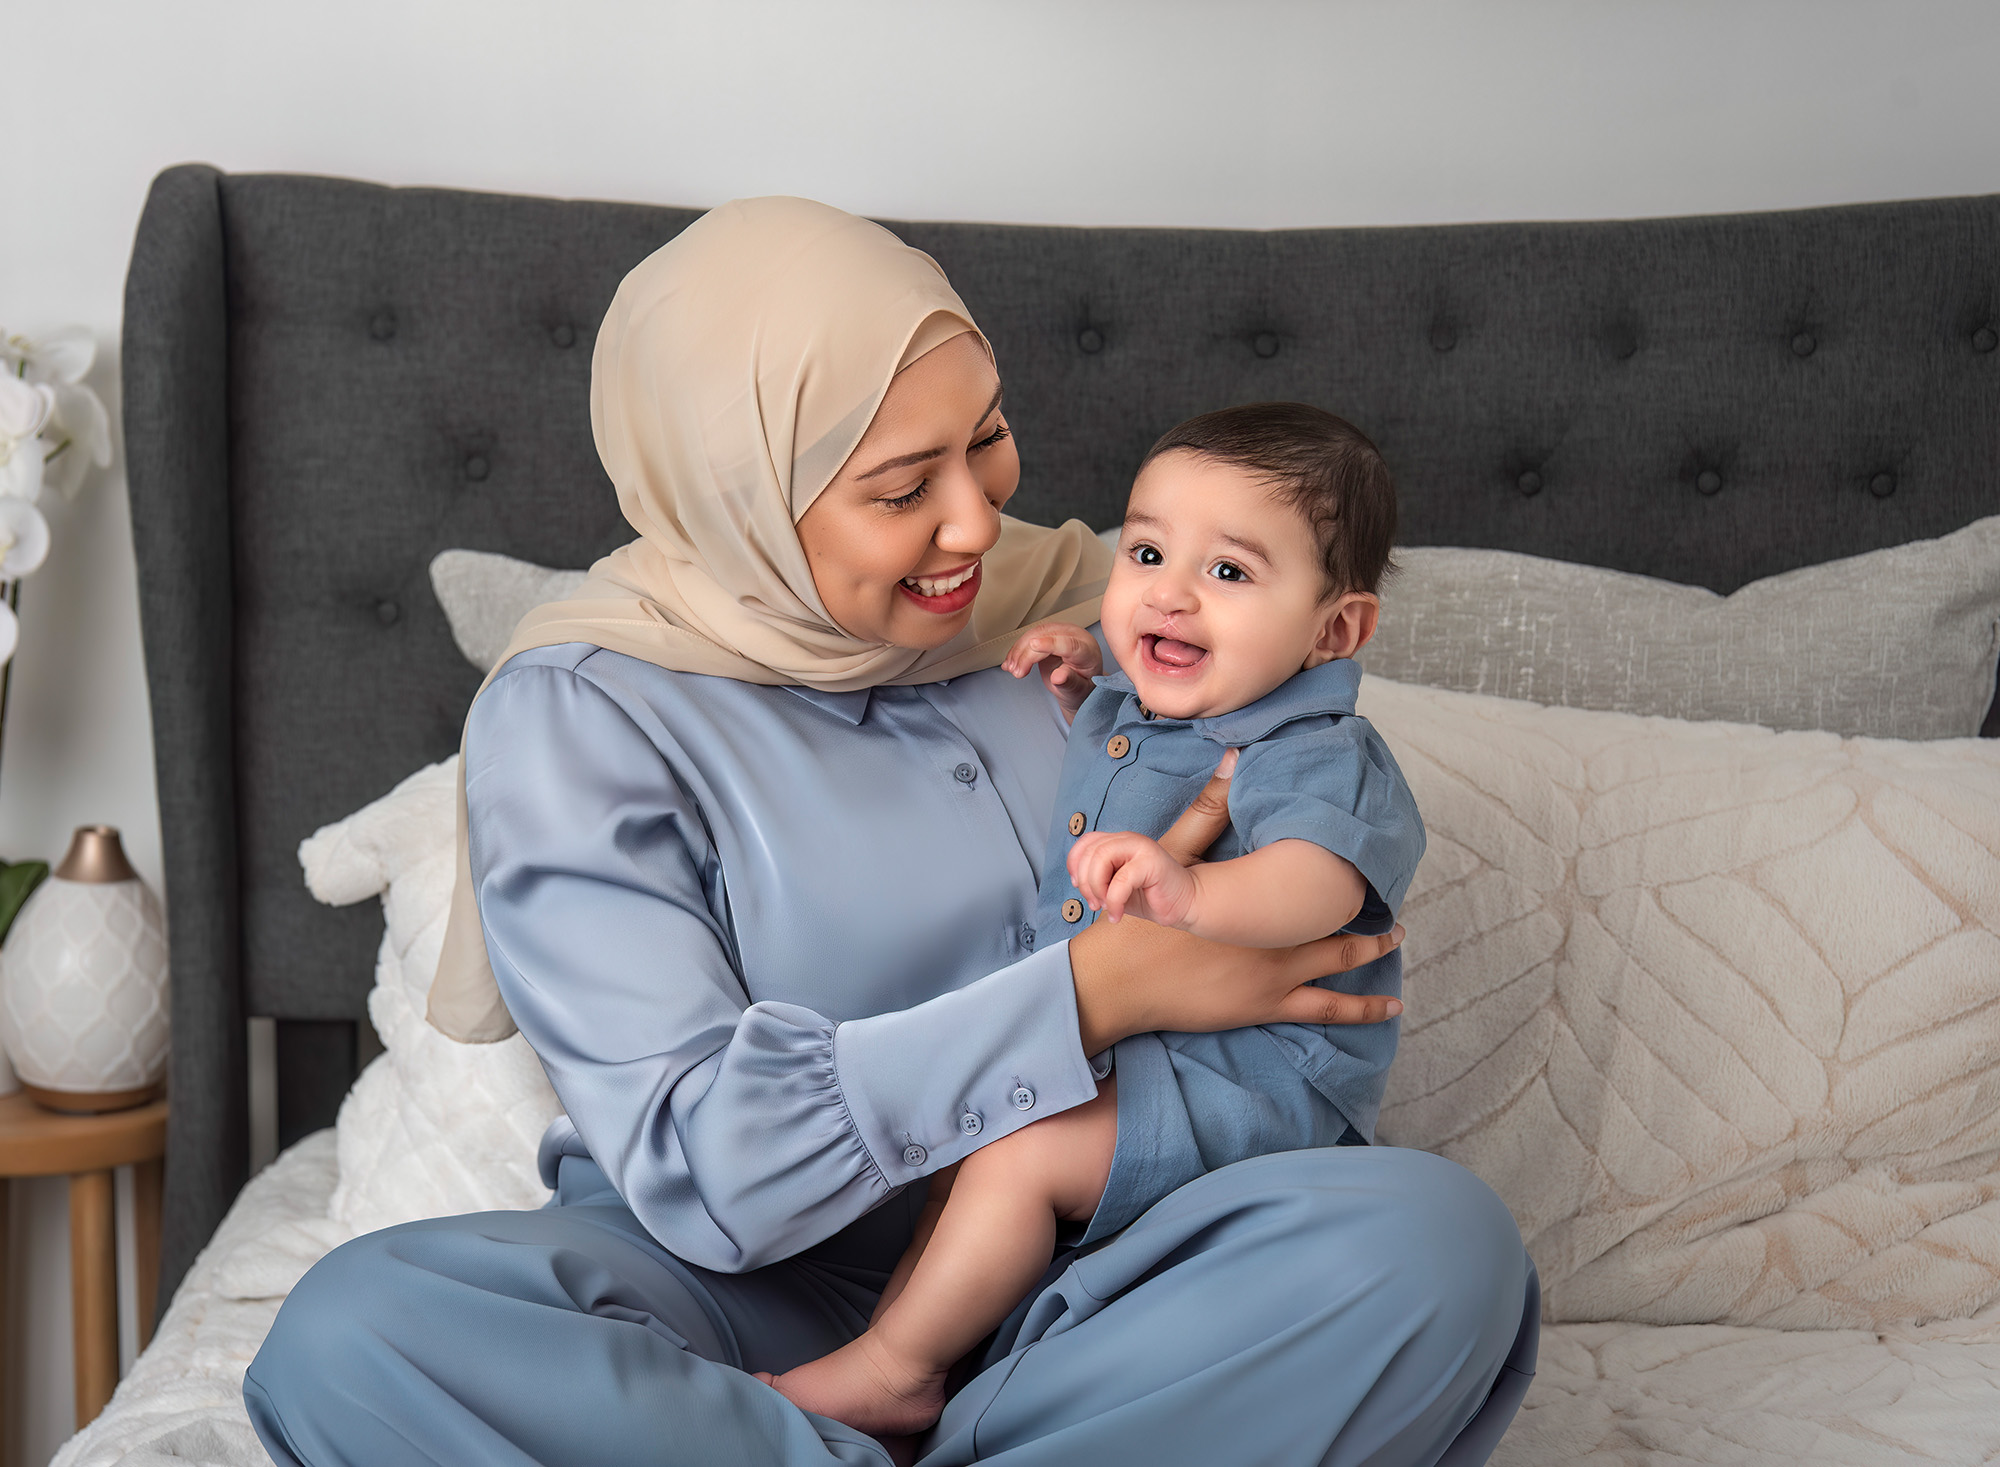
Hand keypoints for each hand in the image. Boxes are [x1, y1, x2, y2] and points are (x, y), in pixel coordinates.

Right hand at [1003, 621, 1102, 721]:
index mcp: (1087, 651)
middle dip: (1027, 654)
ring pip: (1035, 634)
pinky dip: (1017, 650)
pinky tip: (1010, 662)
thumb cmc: (1082, 687)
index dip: (1050, 643)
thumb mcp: (1078, 691)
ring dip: (1019, 651)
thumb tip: (1058, 677)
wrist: (1079, 684)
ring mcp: (1061, 633)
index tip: (1033, 645)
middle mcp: (1075, 637)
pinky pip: (1030, 637)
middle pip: (1047, 637)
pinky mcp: (1048, 635)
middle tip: (1017, 672)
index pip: (1069, 643)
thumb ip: (1070, 683)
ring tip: (1012, 669)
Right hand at [1067, 748, 1403, 1051]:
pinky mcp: (1262, 1008)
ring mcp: (1274, 983)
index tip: (1372, 876)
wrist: (1121, 981)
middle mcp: (1279, 946)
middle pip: (1340, 940)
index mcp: (1262, 910)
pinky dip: (1355, 1012)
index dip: (1350, 886)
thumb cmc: (1146, 923)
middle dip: (1373, 935)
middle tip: (1399, 927)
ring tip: (1396, 988)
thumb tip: (1231, 759)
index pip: (1319, 894)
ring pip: (1340, 982)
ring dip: (1370, 976)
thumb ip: (1206, 812)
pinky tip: (1381, 1013)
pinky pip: (1320, 1012)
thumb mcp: (1173, 860)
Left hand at [1069, 831, 1195, 927]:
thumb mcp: (1115, 887)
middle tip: (1095, 903)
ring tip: (1106, 906)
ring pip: (1101, 858)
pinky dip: (1114, 902)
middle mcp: (1129, 840)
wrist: (1185, 904)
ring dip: (1097, 888)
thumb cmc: (1150, 897)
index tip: (1078, 886)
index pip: (1086, 842)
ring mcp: (1141, 848)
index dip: (1075, 864)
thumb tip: (1077, 882)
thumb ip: (1097, 878)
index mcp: (1119, 842)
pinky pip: (1121, 880)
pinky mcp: (1152, 862)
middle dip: (1085, 882)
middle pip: (1090, 851)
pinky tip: (1118, 915)